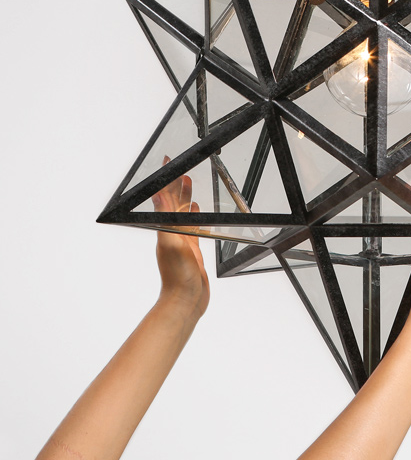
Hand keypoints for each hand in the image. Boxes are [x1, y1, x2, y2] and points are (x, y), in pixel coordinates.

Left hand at [151, 157, 209, 319]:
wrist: (185, 300)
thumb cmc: (177, 276)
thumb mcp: (171, 243)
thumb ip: (165, 220)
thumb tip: (157, 196)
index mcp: (165, 228)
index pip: (165, 198)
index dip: (166, 180)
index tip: (167, 163)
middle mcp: (172, 232)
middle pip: (175, 203)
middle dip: (177, 185)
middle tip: (182, 169)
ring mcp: (183, 241)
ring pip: (185, 213)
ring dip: (187, 198)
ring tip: (190, 183)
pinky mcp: (193, 250)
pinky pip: (195, 228)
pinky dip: (197, 217)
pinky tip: (200, 213)